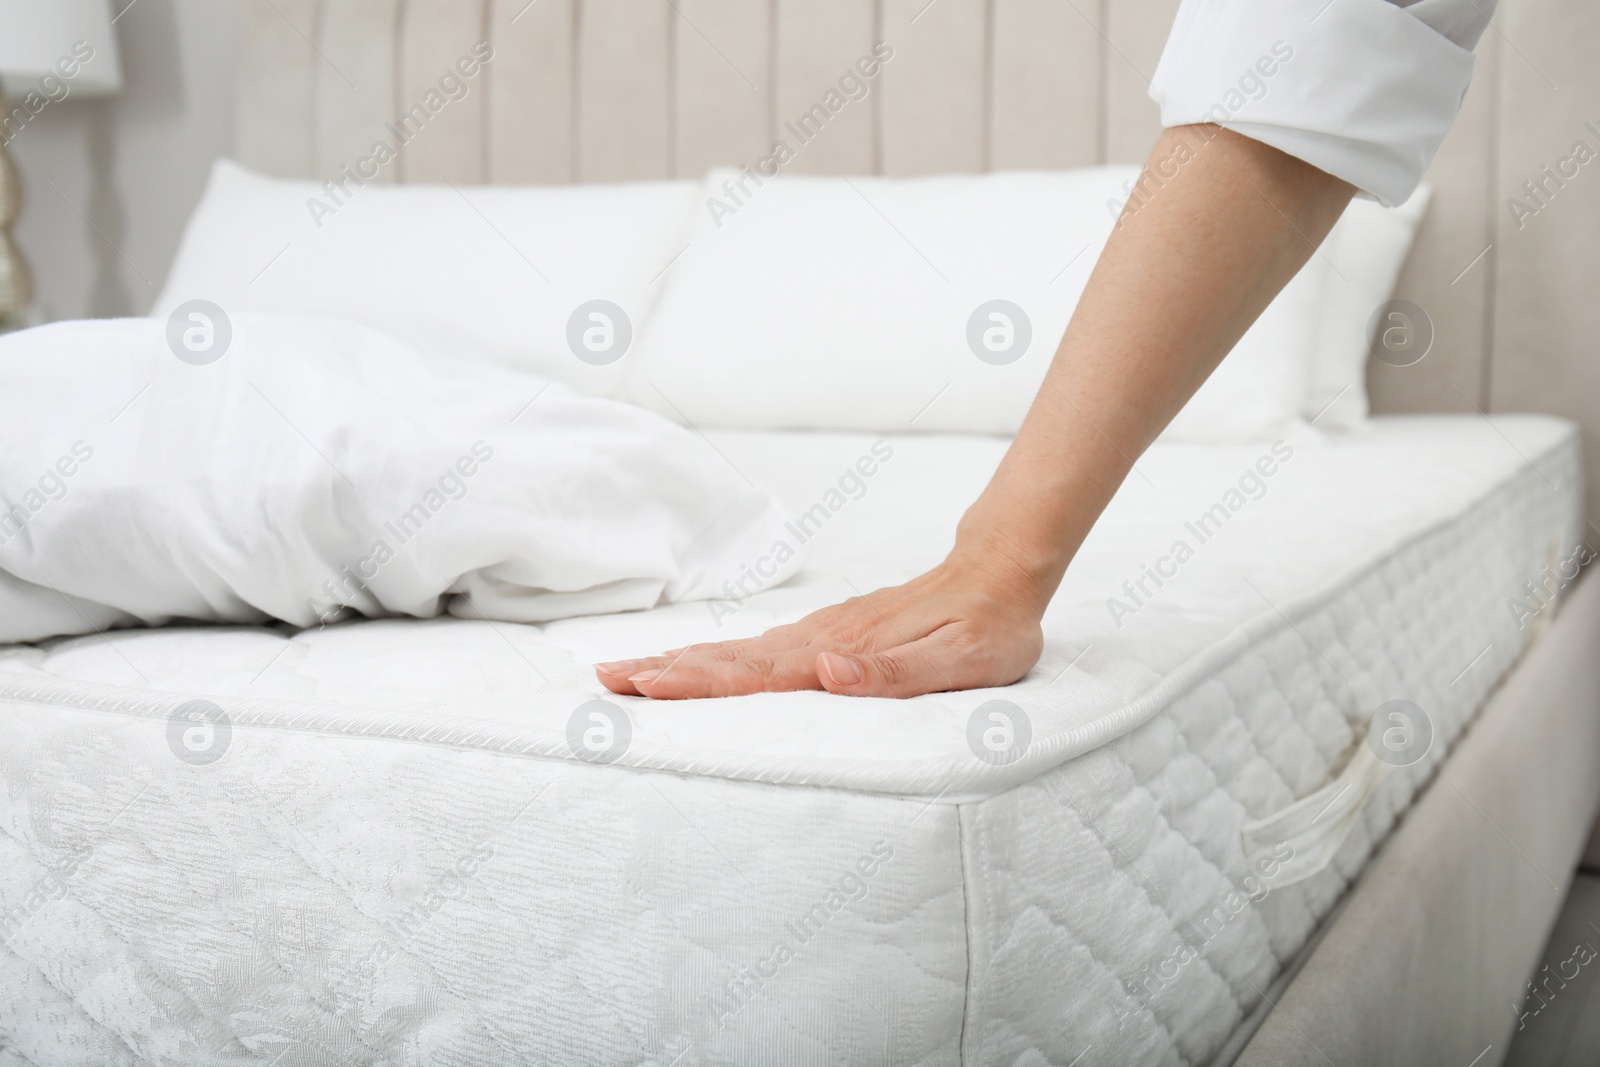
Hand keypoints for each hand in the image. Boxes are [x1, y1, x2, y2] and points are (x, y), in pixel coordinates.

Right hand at [594, 551, 1044, 698]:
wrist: (1000, 572)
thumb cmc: (987, 629)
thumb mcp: (960, 662)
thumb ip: (894, 673)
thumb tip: (827, 673)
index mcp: (842, 652)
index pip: (757, 672)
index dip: (700, 682)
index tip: (647, 687)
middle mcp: (822, 640)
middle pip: (732, 658)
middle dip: (668, 671)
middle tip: (606, 681)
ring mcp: (823, 632)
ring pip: (739, 650)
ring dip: (682, 662)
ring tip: (629, 672)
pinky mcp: (831, 632)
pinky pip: (762, 647)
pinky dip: (719, 656)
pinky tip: (697, 663)